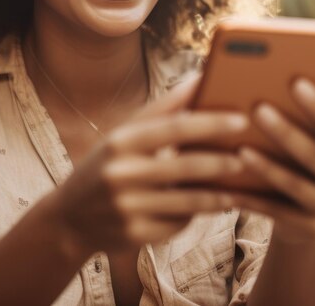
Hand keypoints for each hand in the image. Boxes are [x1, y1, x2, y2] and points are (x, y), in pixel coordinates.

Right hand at [52, 73, 245, 256]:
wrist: (70, 217)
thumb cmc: (106, 164)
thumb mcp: (123, 134)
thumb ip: (161, 110)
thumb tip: (198, 79)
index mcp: (120, 142)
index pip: (174, 128)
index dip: (210, 123)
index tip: (240, 119)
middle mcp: (122, 173)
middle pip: (185, 166)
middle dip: (220, 162)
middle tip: (245, 157)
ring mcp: (128, 207)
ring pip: (187, 201)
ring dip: (217, 194)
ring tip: (233, 187)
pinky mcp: (135, 236)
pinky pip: (176, 224)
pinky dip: (192, 215)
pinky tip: (203, 208)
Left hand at [232, 78, 314, 242]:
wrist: (305, 219)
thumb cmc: (306, 163)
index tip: (295, 81)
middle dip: (286, 132)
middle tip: (258, 108)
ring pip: (296, 185)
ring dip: (267, 166)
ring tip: (240, 148)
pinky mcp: (312, 231)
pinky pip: (277, 212)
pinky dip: (252, 197)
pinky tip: (229, 185)